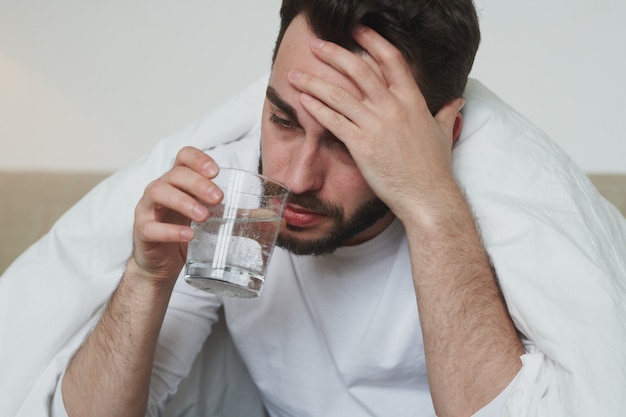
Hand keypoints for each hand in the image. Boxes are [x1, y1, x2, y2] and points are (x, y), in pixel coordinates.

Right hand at [132, 146, 223, 283]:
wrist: (161, 266)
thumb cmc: (185, 235)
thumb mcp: (210, 220)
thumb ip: (234, 213)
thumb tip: (268, 214)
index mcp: (177, 182)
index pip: (183, 157)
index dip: (198, 159)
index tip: (216, 171)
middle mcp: (160, 189)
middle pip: (175, 174)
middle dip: (198, 183)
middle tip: (218, 199)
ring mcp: (147, 209)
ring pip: (158, 193)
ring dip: (184, 202)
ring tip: (204, 216)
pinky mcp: (142, 231)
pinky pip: (151, 226)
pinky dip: (170, 230)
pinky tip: (188, 235)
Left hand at [287, 26, 463, 222]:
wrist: (427, 196)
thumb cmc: (434, 169)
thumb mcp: (443, 134)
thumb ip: (446, 113)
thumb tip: (456, 102)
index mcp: (412, 100)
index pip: (391, 59)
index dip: (372, 41)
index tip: (357, 31)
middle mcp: (393, 108)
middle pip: (359, 69)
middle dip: (334, 54)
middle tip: (316, 45)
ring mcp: (376, 126)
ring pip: (339, 94)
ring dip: (314, 82)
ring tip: (296, 75)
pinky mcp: (362, 145)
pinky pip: (334, 121)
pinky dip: (316, 109)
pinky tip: (303, 101)